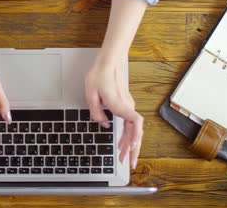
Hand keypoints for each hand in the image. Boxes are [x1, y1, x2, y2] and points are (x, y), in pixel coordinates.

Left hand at [85, 54, 143, 168]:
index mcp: (119, 104)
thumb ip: (96, 112)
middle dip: (133, 149)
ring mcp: (127, 106)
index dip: (135, 136)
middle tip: (129, 163)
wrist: (108, 63)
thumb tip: (104, 125)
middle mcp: (127, 106)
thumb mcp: (90, 94)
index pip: (135, 122)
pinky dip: (127, 136)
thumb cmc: (99, 75)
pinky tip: (122, 143)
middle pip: (135, 131)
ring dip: (130, 145)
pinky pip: (129, 124)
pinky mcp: (125, 106)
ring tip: (124, 157)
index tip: (131, 147)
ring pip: (133, 130)